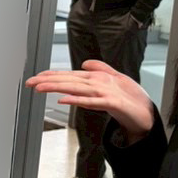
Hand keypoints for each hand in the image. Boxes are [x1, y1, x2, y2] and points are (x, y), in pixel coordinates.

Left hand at [25, 60, 153, 142]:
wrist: (147, 113)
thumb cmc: (131, 98)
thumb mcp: (115, 80)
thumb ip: (100, 69)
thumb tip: (84, 64)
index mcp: (97, 78)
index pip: (69, 75)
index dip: (51, 75)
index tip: (36, 78)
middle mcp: (99, 82)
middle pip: (68, 80)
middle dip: (48, 81)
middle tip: (30, 82)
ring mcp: (105, 92)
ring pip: (76, 88)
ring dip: (57, 87)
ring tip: (41, 88)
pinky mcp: (112, 103)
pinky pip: (91, 102)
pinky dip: (78, 100)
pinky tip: (64, 100)